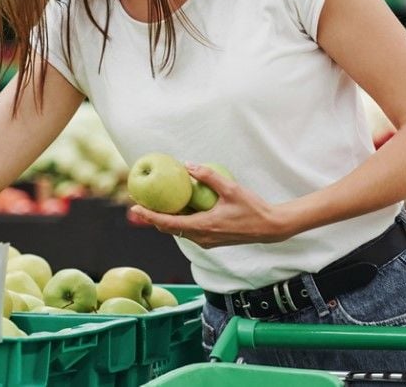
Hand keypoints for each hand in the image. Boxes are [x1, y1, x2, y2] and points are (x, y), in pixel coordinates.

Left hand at [130, 164, 292, 248]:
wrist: (270, 228)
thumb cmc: (252, 208)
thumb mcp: (231, 188)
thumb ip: (209, 176)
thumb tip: (188, 164)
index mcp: (203, 227)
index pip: (168, 223)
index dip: (149, 215)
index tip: (135, 207)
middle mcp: (201, 238)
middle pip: (169, 229)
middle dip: (153, 217)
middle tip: (139, 202)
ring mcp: (206, 241)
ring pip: (179, 231)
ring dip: (166, 220)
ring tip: (155, 205)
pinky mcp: (212, 241)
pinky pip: (189, 231)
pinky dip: (180, 221)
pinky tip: (180, 209)